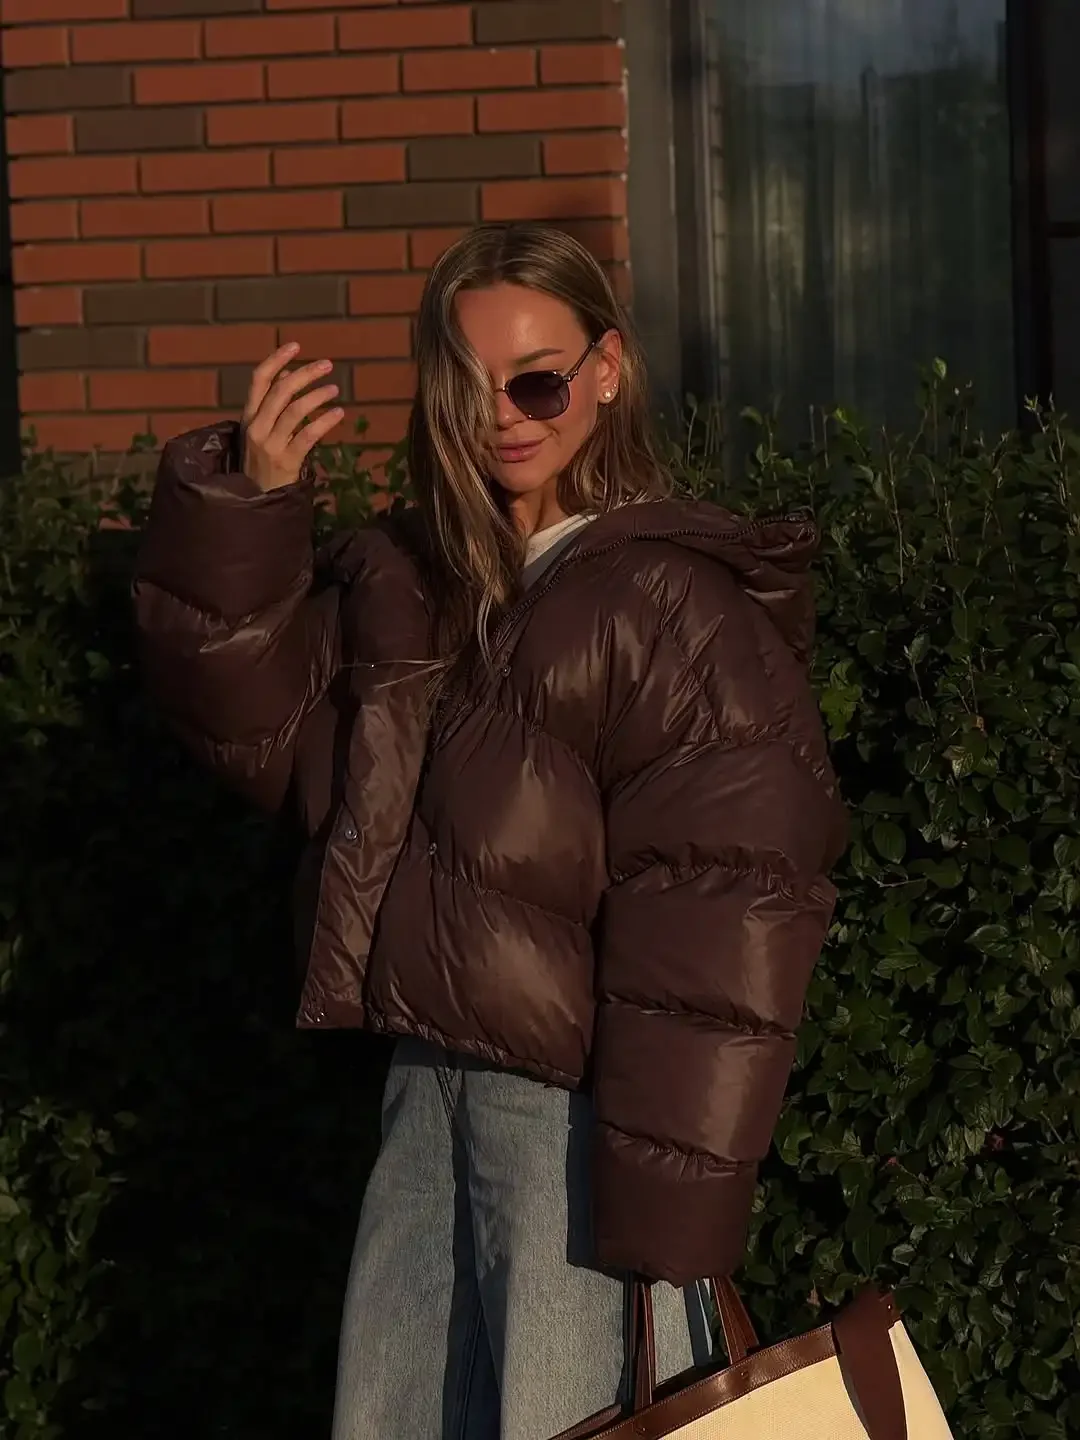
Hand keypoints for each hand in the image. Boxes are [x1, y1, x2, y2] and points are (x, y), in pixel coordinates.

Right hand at [241, 342, 343, 491]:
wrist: (257, 500)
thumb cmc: (262, 464)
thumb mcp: (261, 431)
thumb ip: (273, 403)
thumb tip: (289, 372)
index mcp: (249, 417)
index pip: (259, 380)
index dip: (277, 359)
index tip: (296, 346)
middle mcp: (257, 427)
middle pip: (281, 390)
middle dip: (306, 374)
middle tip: (327, 365)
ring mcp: (270, 445)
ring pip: (295, 410)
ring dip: (318, 396)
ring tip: (335, 389)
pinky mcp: (286, 461)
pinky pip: (308, 436)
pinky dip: (325, 421)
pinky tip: (339, 413)